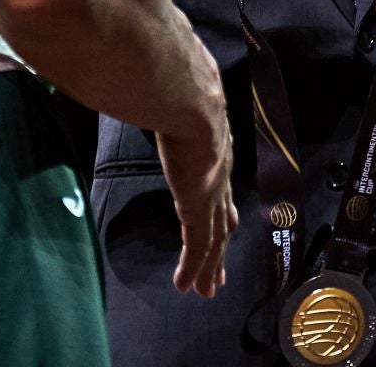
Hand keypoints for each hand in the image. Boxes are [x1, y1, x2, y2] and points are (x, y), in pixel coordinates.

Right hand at [155, 50, 237, 298]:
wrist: (190, 102)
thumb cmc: (179, 93)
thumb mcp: (175, 102)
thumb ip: (167, 101)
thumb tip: (153, 84)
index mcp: (214, 155)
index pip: (219, 192)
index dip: (219, 214)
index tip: (220, 228)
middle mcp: (219, 178)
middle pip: (223, 224)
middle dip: (219, 252)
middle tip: (218, 276)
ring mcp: (211, 196)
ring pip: (213, 242)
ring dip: (208, 268)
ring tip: (206, 291)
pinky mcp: (198, 209)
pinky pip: (196, 248)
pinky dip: (192, 269)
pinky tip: (184, 287)